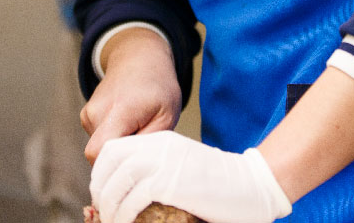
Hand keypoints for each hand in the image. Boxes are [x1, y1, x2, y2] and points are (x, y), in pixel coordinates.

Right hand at [80, 28, 181, 162]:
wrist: (137, 58)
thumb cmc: (157, 86)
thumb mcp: (167, 115)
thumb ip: (150, 144)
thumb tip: (136, 168)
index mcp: (118, 111)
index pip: (99, 152)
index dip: (111, 169)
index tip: (131, 174)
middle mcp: (96, 113)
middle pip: (100, 155)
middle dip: (120, 160)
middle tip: (143, 150)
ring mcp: (88, 114)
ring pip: (100, 149)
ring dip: (118, 148)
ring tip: (137, 131)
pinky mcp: (86, 116)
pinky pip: (98, 140)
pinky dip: (113, 140)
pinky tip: (127, 126)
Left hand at [92, 131, 291, 222]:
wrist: (254, 184)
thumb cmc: (219, 182)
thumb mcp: (181, 163)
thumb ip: (156, 166)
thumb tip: (125, 187)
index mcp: (158, 139)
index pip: (114, 148)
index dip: (101, 171)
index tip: (101, 190)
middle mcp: (157, 146)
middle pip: (110, 161)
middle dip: (100, 186)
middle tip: (101, 207)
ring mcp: (163, 162)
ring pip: (118, 181)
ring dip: (109, 204)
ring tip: (111, 219)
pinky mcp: (170, 183)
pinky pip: (134, 198)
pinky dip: (124, 212)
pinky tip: (124, 222)